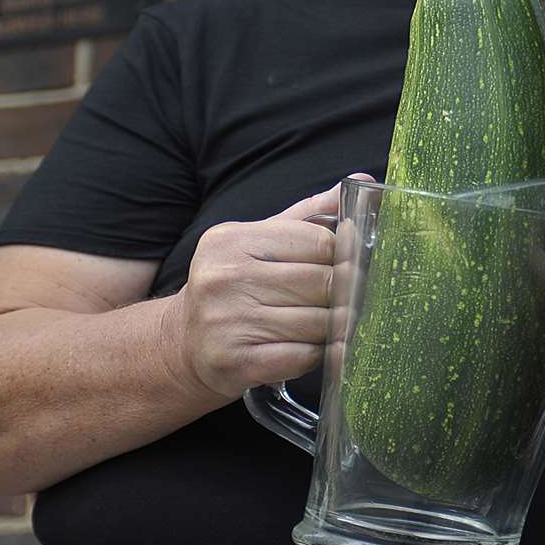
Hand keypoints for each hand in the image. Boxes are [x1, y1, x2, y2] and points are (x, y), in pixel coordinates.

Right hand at [162, 177, 365, 400]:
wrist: (182, 344)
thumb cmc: (233, 286)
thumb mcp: (262, 240)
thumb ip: (311, 214)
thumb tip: (362, 183)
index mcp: (232, 239)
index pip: (318, 241)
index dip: (345, 257)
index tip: (353, 268)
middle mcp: (225, 277)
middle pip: (322, 282)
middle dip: (344, 295)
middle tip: (350, 301)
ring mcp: (227, 321)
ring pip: (318, 322)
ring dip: (334, 327)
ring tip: (327, 325)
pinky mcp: (236, 361)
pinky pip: (303, 356)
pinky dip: (318, 354)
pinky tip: (310, 348)